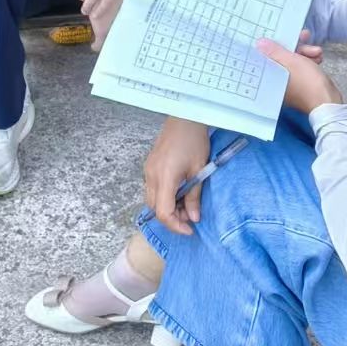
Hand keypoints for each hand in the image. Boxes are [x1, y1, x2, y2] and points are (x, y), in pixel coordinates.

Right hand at [144, 117, 210, 235]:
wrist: (185, 117)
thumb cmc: (194, 140)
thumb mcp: (198, 169)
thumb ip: (194, 196)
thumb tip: (193, 218)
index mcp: (164, 177)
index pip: (163, 212)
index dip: (175, 225)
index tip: (189, 229)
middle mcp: (151, 175)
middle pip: (154, 209)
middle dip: (172, 218)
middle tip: (190, 216)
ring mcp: (148, 170)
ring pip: (152, 199)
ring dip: (167, 207)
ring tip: (186, 203)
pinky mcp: (149, 165)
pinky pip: (152, 188)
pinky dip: (164, 196)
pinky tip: (179, 192)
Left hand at [258, 31, 341, 114]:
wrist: (328, 100)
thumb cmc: (308, 82)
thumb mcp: (291, 62)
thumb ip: (275, 51)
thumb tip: (259, 43)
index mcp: (271, 78)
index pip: (268, 56)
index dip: (275, 43)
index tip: (282, 34)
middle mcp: (278, 81)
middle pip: (283, 56)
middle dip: (297, 46)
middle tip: (305, 36)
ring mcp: (290, 83)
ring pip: (294, 60)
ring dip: (306, 52)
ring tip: (318, 51)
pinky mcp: (302, 83)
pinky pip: (302, 67)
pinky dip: (310, 60)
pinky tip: (319, 57)